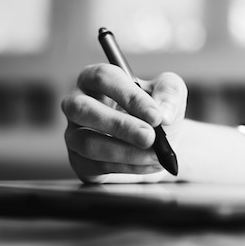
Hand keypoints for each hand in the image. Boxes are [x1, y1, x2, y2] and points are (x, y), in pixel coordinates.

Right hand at [61, 64, 187, 182]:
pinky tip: (149, 164)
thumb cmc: (156, 112)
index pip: (103, 78)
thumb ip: (170, 93)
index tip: (156, 116)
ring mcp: (74, 134)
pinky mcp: (79, 161)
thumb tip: (163, 114)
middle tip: (150, 137)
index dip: (129, 97)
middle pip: (82, 109)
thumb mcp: (171, 92)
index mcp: (96, 78)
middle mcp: (77, 103)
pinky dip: (128, 167)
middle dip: (120, 125)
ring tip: (155, 156)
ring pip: (87, 143)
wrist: (157, 145)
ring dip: (125, 152)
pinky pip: (96, 167)